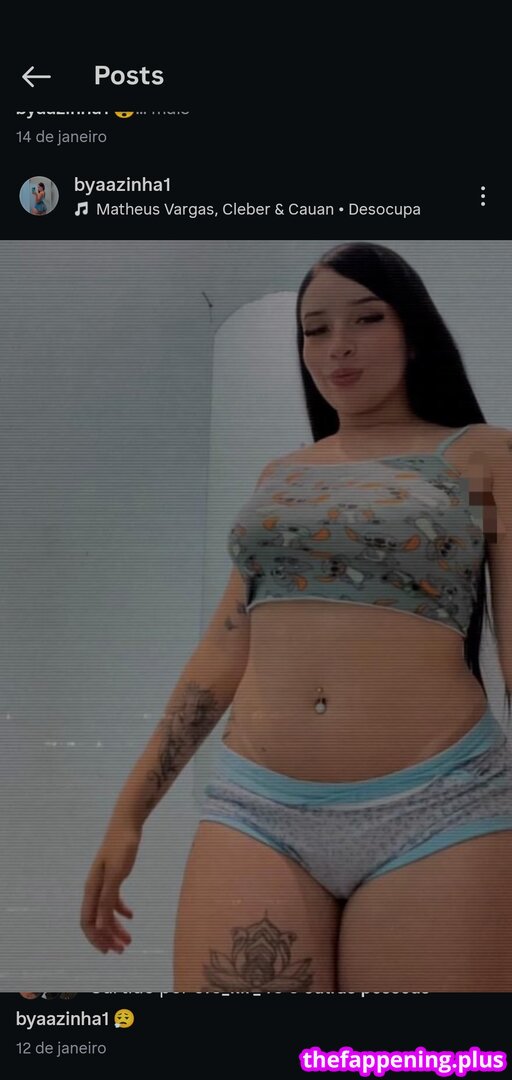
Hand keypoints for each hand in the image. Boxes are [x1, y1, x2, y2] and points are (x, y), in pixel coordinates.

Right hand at [80, 822, 140, 953]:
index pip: (88, 921)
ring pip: (105, 912)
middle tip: (123, 950)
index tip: (109, 951)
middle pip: (96, 920)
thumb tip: (99, 927)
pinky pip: (113, 900)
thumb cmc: (122, 847)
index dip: (96, 939)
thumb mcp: (116, 874)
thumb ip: (107, 900)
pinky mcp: (113, 875)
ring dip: (115, 927)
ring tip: (129, 939)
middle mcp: (94, 888)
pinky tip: (131, 916)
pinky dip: (121, 910)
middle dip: (108, 937)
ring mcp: (103, 882)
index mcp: (92, 889)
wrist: (127, 823)